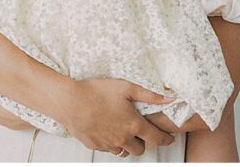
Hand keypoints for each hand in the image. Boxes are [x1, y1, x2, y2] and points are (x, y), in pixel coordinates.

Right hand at [58, 78, 174, 156]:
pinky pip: (108, 149)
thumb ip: (149, 94)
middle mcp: (123, 138)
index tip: (169, 139)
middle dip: (142, 142)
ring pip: (124, 152)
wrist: (70, 101)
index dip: (166, 140)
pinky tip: (106, 131)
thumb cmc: (96, 92)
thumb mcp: (125, 87)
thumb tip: (169, 98)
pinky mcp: (95, 145)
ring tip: (122, 132)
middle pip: (140, 149)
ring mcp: (109, 144)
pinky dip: (110, 143)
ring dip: (126, 145)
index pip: (157, 138)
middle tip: (139, 132)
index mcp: (134, 124)